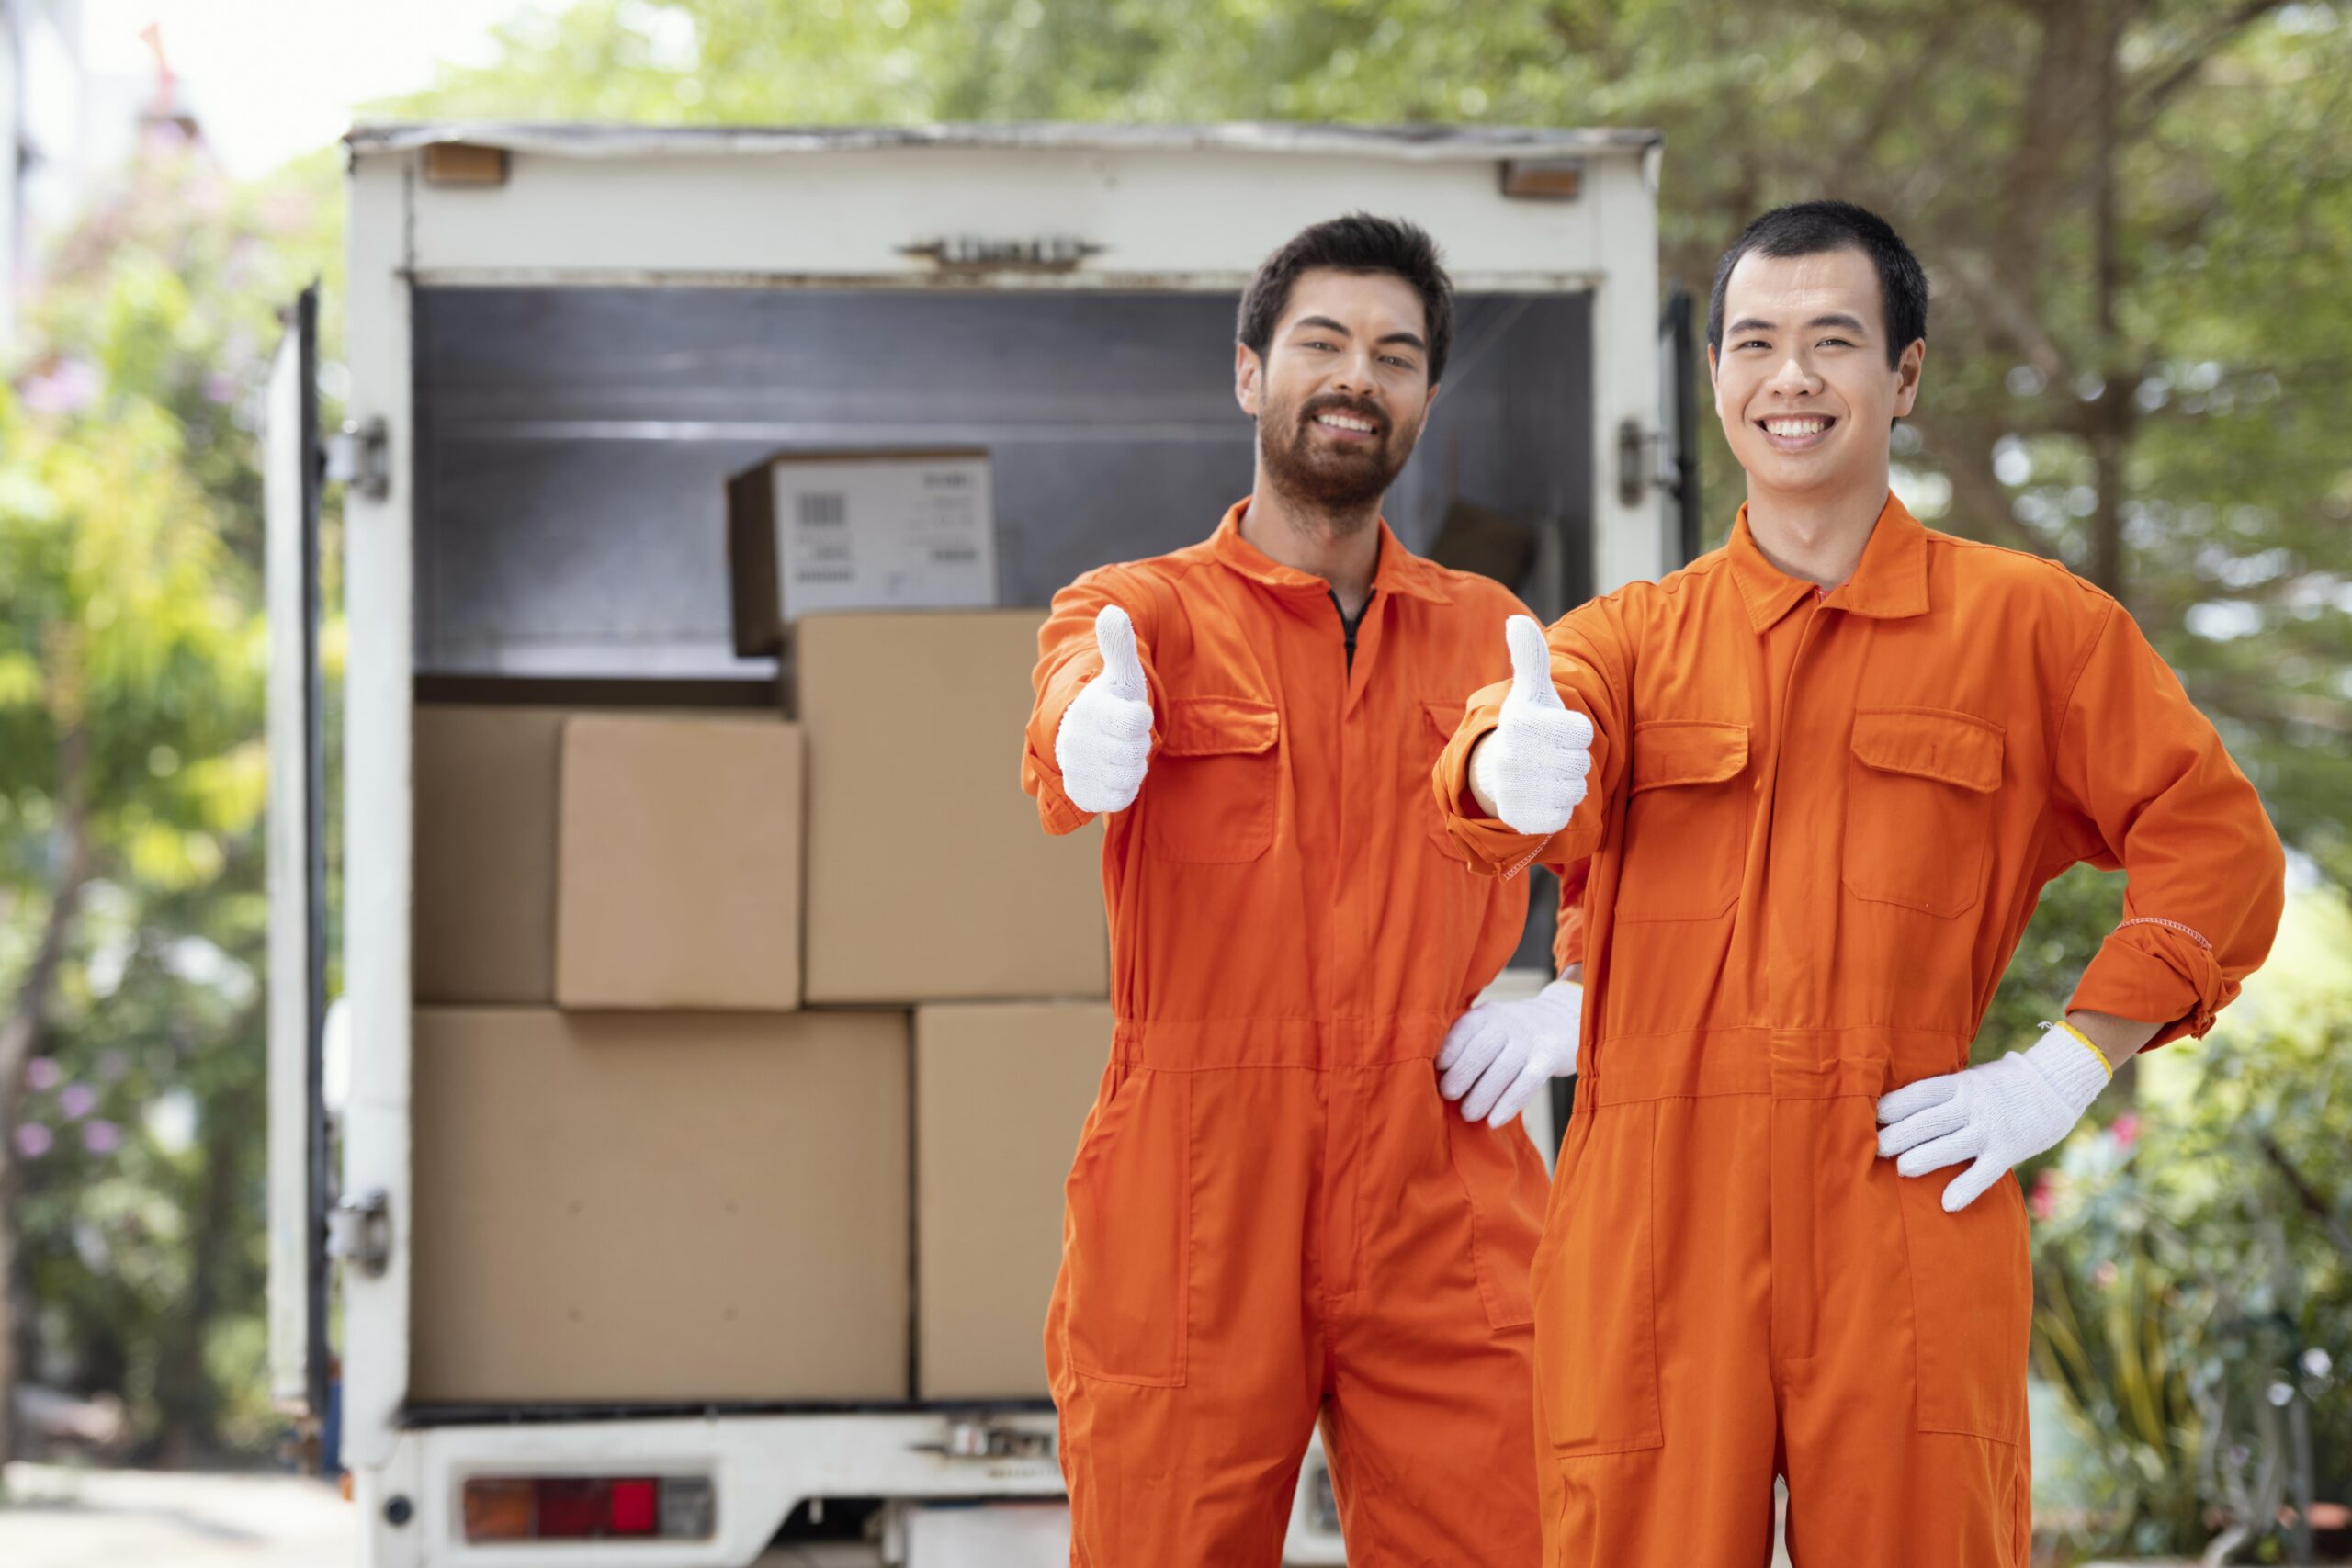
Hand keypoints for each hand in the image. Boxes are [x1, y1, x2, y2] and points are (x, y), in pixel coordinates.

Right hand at [1054, 605, 1154, 813]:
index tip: (1132, 711)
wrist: (1082, 737)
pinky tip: (1113, 771)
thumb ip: (1118, 645)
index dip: (1142, 717)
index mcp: (1090, 710)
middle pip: (1136, 750)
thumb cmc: (1110, 702)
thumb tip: (1112, 612)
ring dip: (1132, 765)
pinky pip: (1120, 797)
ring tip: (1118, 751)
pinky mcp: (1084, 795)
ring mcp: (1079, 770)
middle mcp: (1078, 742)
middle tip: (1125, 734)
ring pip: (1129, 774)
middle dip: (1137, 743)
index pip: (1137, 720)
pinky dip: (1124, 786)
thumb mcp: (1119, 674)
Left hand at [1436, 976, 1583, 1126]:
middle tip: (1448, 1096)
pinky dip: (1509, 1103)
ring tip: (1469, 1114)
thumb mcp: (1489, 1027)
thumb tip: (1436, 1077)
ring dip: (1483, 1095)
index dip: (1448, 1050)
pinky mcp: (1549, 1057)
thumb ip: (1466, 1045)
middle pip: (1482, 1049)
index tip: (1435, 1071)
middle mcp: (1508, 1023)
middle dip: (1462, 1074)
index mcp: (1486, 1015)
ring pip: (1504, 1068)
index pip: (1464, 1029)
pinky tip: (1495, 1121)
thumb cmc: (1512, 1034)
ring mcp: (1530, 1040)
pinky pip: (1528, 1082)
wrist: (1562, 1020)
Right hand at [1468, 616, 1594, 835]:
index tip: (1555, 730)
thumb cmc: (1529, 726)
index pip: (1583, 731)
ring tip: (1546, 774)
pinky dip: (1558, 807)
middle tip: (1549, 754)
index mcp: (1523, 723)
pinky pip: (1563, 815)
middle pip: (1581, 762)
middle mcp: (1515, 756)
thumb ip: (1531, 657)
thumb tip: (1514, 620)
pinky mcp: (1523, 817)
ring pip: (1575, 789)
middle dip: (1571, 758)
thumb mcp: (1531, 691)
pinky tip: (1541, 796)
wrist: (1496, 772)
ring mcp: (1517, 789)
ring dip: (1567, 783)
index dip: (1575, 731)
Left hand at [1875, 1026, 2111, 1211]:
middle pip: (1929, 1120)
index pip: (1919, 1094)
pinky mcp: (2010, 1149)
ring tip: (1901, 1169)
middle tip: (1873, 1148)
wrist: (2057, 1084)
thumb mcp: (1972, 1078)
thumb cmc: (2004, 1083)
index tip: (1868, 1117)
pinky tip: (1948, 1203)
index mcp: (1959, 1084)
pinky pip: (1984, 1172)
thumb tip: (1899, 1105)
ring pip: (1952, 1145)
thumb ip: (1944, 1092)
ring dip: (1925, 1157)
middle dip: (1900, 1134)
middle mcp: (1972, 1104)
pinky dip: (1966, 1188)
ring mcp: (1991, 1127)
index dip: (1893, 1106)